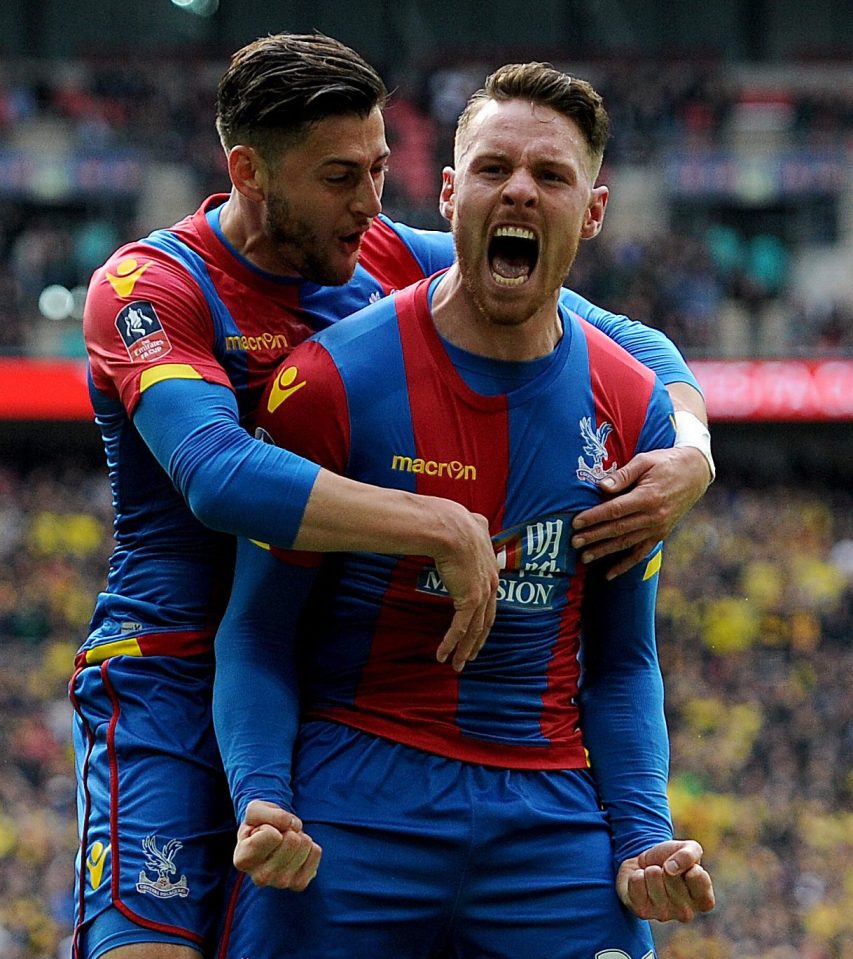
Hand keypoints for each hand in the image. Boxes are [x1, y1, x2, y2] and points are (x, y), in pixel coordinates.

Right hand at [233, 799, 321, 890]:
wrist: (269, 838)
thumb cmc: (259, 823)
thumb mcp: (256, 810)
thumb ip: (268, 813)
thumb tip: (290, 825)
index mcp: (243, 860)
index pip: (271, 835)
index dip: (270, 824)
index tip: (263, 829)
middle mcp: (260, 878)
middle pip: (292, 840)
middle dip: (288, 829)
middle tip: (278, 835)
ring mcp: (281, 883)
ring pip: (305, 844)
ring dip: (298, 836)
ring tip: (285, 842)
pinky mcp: (298, 884)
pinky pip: (316, 852)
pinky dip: (309, 845)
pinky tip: (295, 852)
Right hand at [432, 506, 498, 671]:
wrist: (450, 527)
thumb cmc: (456, 522)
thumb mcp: (474, 522)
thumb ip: (478, 525)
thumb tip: (477, 519)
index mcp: (492, 569)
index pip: (490, 600)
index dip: (483, 617)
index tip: (476, 629)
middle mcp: (491, 584)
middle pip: (486, 620)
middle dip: (477, 641)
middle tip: (469, 656)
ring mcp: (482, 594)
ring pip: (474, 630)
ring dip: (465, 650)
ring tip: (456, 664)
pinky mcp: (468, 600)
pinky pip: (459, 629)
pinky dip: (451, 644)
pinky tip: (442, 655)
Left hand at [571, 447, 709, 578]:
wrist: (696, 473)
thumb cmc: (666, 463)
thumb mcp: (644, 461)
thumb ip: (623, 475)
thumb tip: (601, 486)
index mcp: (648, 497)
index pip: (615, 510)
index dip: (594, 517)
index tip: (575, 522)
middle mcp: (654, 516)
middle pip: (618, 529)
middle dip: (593, 536)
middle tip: (574, 542)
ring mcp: (658, 528)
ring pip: (626, 543)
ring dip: (604, 551)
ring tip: (584, 557)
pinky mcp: (660, 534)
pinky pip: (641, 553)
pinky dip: (625, 565)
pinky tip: (609, 574)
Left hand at [617, 839, 714, 921]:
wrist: (643, 865)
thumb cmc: (671, 859)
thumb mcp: (688, 848)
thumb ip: (689, 854)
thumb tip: (672, 868)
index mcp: (702, 900)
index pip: (702, 882)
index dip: (692, 868)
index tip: (688, 867)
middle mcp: (686, 913)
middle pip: (672, 874)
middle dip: (666, 864)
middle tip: (666, 870)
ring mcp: (663, 914)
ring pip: (653, 875)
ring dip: (650, 869)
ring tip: (652, 876)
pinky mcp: (643, 912)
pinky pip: (637, 881)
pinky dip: (636, 874)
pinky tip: (641, 882)